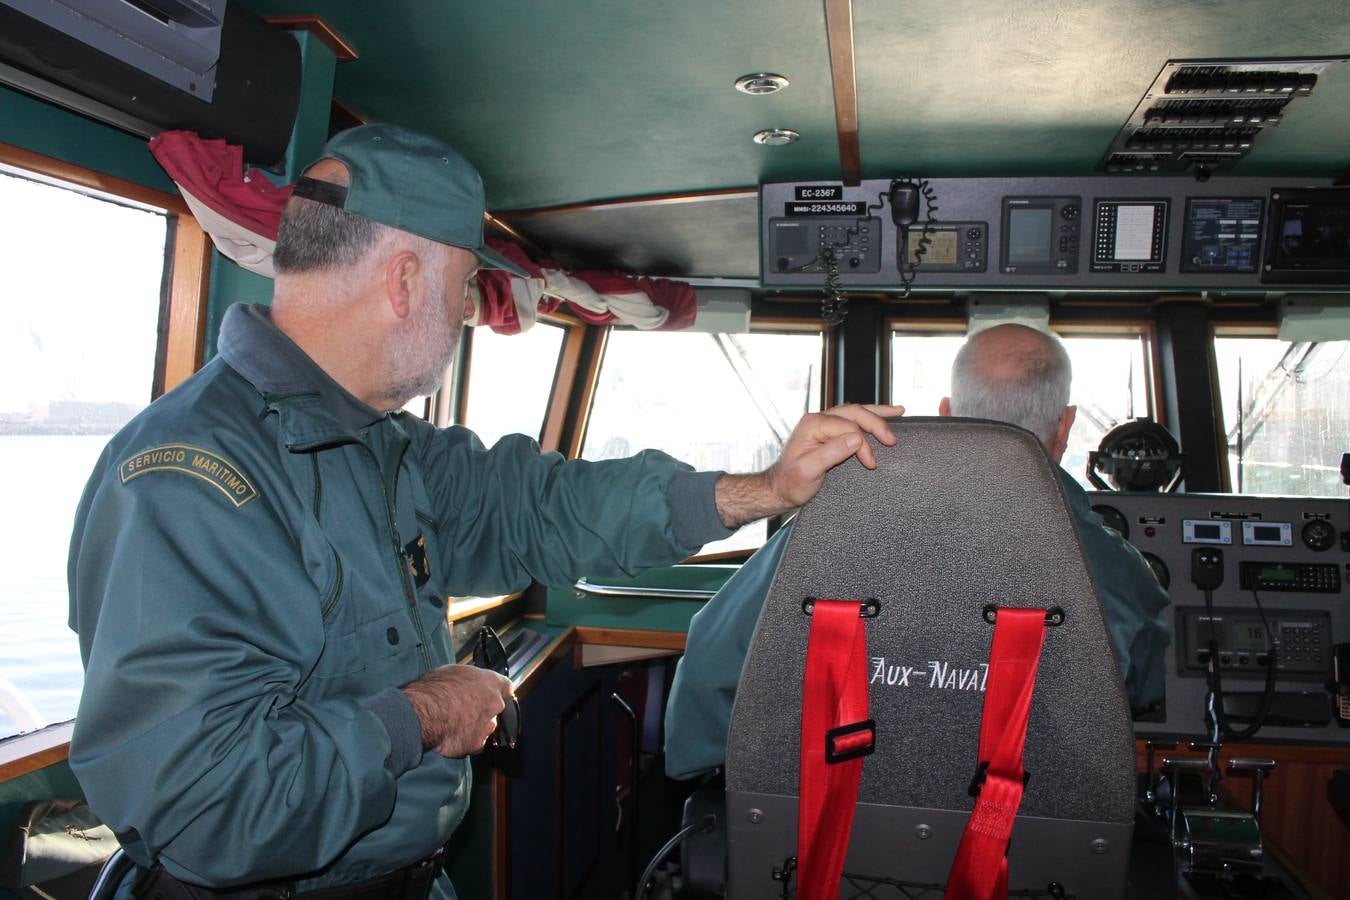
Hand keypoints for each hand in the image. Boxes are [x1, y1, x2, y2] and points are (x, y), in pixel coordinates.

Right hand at [402, 664, 513, 756]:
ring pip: (486, 728)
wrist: (424, 714)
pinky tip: (452, 736)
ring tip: (455, 724)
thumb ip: (469, 679)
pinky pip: (475, 744)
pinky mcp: (477, 745)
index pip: (507, 687)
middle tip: (465, 710)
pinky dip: (466, 742)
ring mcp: (487, 726)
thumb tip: (467, 683)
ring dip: (475, 727)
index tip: (493, 694)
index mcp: (491, 682)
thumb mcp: (453, 671)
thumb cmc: (435, 689)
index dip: (500, 691)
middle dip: (483, 710)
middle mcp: (495, 704)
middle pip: (496, 709)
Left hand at [715, 403, 902, 527]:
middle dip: (876, 424)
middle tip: (892, 440)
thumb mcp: (810, 471)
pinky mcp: (829, 431)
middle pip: (854, 412)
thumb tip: (857, 438)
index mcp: (812, 424)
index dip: (863, 444)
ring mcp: (824, 423)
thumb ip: (832, 453)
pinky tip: (884, 414)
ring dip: (877, 413)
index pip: (848, 427)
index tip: (871, 464)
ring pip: (855, 411)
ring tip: (899, 411)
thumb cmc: (792, 482)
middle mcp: (818, 418)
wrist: (780, 489)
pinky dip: (869, 416)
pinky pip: (852, 419)